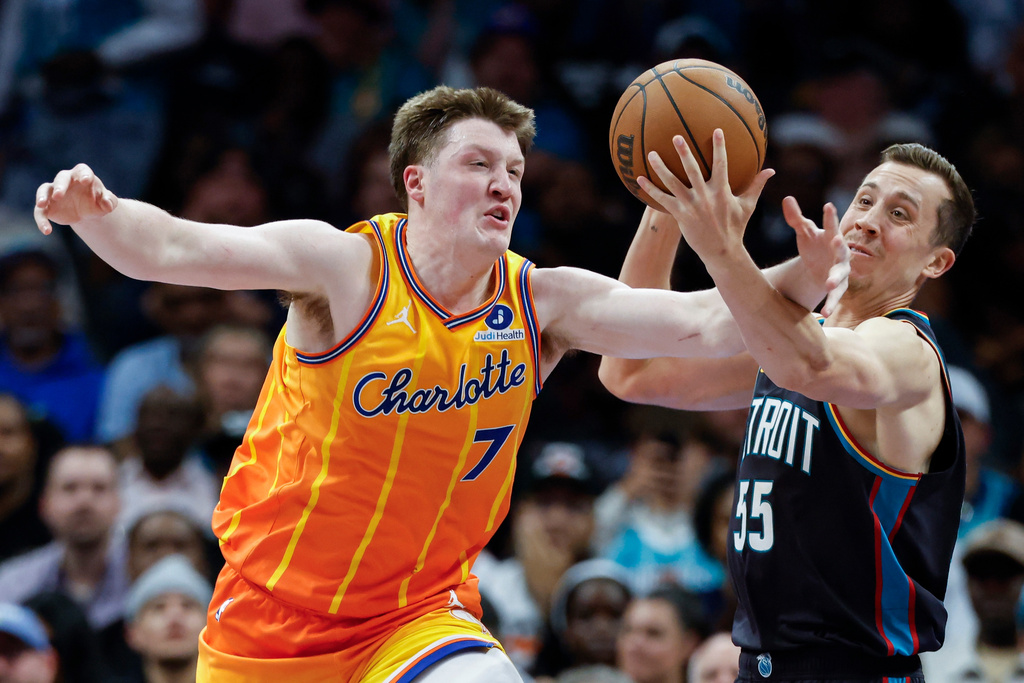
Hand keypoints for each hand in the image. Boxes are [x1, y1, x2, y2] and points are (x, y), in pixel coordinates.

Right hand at [34, 164, 117, 234]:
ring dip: (41, 196)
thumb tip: (107, 203)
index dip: (83, 174)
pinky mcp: (48, 205)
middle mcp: (66, 180)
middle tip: (58, 195)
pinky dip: (41, 220)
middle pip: (61, 178)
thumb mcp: (108, 204)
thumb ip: (110, 201)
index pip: (82, 170)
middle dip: (59, 186)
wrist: (88, 212)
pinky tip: (47, 231)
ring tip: (41, 205)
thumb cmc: (99, 203)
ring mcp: (54, 191)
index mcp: (83, 176)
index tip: (85, 181)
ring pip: (44, 190)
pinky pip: (40, 211)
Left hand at [637, 129, 773, 261]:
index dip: (719, 147)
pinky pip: (662, 200)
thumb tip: (771, 170)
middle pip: (692, 170)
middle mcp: (705, 196)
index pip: (721, 164)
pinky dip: (651, 189)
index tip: (717, 130)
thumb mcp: (747, 206)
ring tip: (651, 153)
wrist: (722, 251)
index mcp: (722, 191)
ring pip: (673, 183)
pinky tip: (639, 178)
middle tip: (676, 136)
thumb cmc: (735, 227)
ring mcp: (691, 206)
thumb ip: (756, 185)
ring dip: (661, 168)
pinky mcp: (680, 215)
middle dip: (684, 152)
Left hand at [783, 197, 849, 316]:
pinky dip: (831, 304)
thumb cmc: (813, 245)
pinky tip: (825, 314)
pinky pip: (836, 296)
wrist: (818, 266)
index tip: (828, 205)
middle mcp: (839, 253)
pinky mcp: (838, 287)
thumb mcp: (804, 232)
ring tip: (828, 284)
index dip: (830, 216)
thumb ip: (796, 218)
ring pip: (841, 275)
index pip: (831, 225)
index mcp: (831, 237)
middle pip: (841, 250)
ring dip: (836, 280)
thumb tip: (787, 198)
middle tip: (836, 241)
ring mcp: (840, 271)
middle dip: (840, 246)